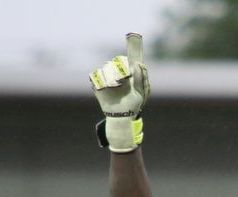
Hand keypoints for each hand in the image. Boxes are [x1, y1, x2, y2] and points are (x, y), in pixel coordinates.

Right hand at [89, 33, 150, 152]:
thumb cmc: (133, 104)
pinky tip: (108, 88)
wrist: (122, 117)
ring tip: (117, 86)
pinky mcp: (96, 85)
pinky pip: (95, 77)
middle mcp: (115, 73)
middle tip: (126, 78)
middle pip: (115, 62)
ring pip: (106, 69)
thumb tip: (140, 64)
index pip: (126, 59)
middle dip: (121, 68)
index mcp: (127, 73)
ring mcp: (105, 78)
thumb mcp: (142, 92)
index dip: (131, 48)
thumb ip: (142, 78)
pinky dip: (100, 81)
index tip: (131, 38)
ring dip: (111, 76)